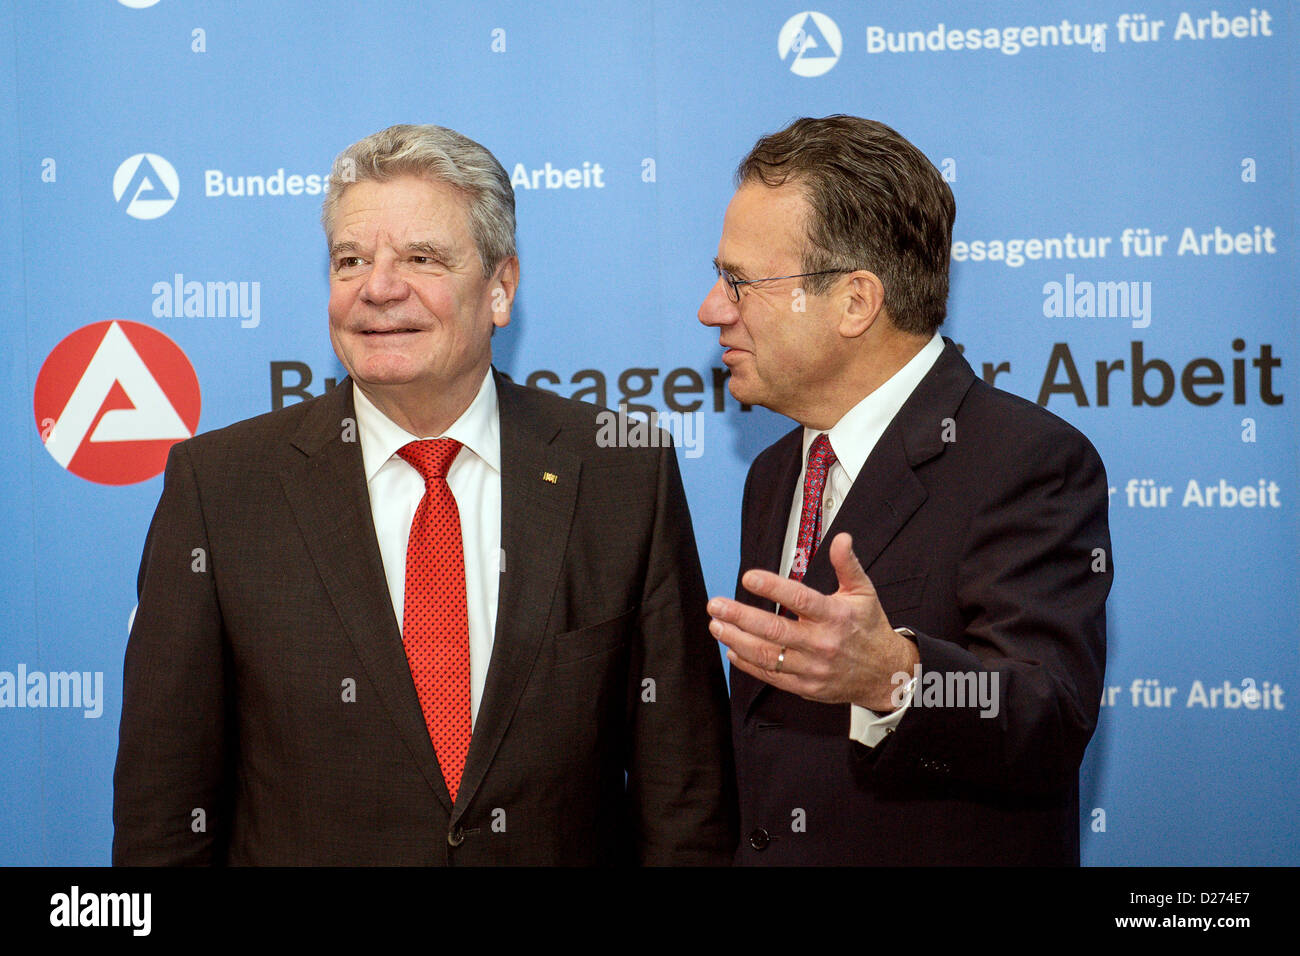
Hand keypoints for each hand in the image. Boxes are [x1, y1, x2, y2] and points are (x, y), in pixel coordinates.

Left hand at [707, 533, 918, 711]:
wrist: (884, 673)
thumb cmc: (869, 628)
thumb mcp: (863, 592)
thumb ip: (847, 565)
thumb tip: (841, 538)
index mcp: (835, 616)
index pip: (800, 599)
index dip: (772, 588)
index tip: (748, 578)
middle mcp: (822, 643)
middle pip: (775, 630)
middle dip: (740, 616)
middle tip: (716, 605)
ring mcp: (812, 668)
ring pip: (767, 655)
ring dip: (737, 639)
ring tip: (716, 625)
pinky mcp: (805, 686)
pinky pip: (771, 676)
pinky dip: (748, 663)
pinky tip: (732, 648)